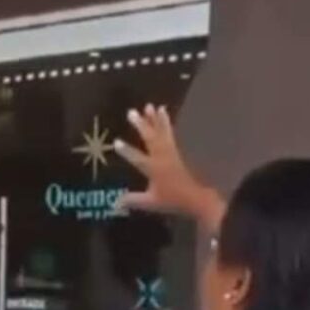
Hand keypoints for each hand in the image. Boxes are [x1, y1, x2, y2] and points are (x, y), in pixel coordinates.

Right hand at [114, 105, 224, 231]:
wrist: (194, 197)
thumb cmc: (171, 200)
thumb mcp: (150, 202)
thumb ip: (133, 200)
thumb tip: (116, 202)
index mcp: (154, 169)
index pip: (137, 158)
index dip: (126, 151)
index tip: (116, 142)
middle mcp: (162, 157)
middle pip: (150, 138)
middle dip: (141, 125)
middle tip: (131, 112)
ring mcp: (170, 153)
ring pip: (161, 132)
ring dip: (155, 119)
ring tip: (150, 106)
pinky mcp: (175, 151)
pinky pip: (169, 134)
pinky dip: (165, 123)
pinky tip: (163, 113)